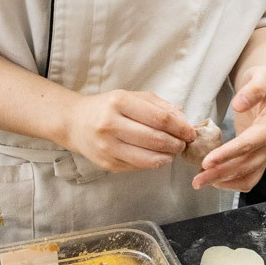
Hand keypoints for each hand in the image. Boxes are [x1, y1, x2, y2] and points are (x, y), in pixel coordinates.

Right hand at [63, 90, 194, 172]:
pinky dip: (153, 163)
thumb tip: (183, 119)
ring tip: (173, 151)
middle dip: (176, 143)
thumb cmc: (107, 107)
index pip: (159, 118)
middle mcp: (110, 125)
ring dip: (168, 156)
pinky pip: (139, 167)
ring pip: (149, 159)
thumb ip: (158, 106)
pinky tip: (157, 156)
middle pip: (156, 139)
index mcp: (119, 102)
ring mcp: (108, 147)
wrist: (75, 123)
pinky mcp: (108, 164)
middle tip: (183, 143)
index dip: (180, 127)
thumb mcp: (131, 97)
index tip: (190, 132)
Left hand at [193, 66, 265, 191]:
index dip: (227, 154)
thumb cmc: (264, 80)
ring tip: (201, 181)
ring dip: (225, 181)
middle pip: (246, 165)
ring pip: (248, 176)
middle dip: (220, 174)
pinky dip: (231, 181)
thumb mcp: (261, 75)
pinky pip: (248, 176)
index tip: (207, 161)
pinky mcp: (260, 156)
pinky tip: (213, 177)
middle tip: (197, 179)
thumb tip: (239, 104)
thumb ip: (253, 89)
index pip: (248, 144)